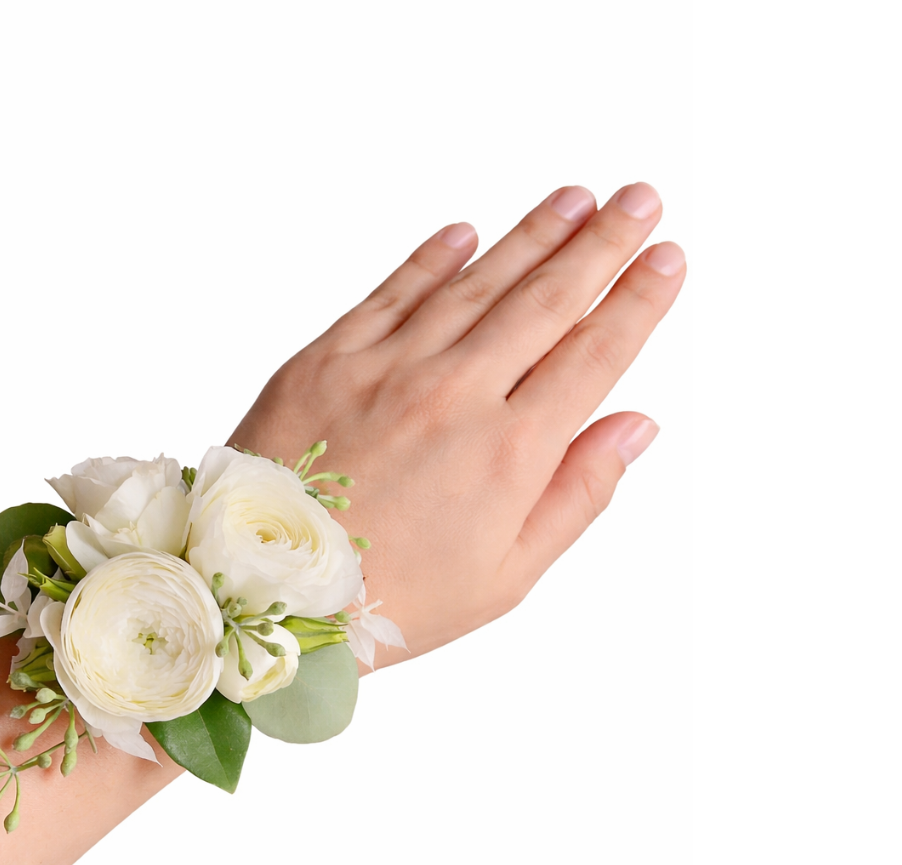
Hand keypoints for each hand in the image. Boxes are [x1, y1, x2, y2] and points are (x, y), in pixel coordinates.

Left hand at [230, 183, 684, 662]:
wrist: (262, 593)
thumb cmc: (393, 599)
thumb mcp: (505, 576)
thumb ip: (577, 496)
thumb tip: (636, 427)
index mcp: (510, 453)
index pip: (593, 355)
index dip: (637, 302)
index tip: (668, 259)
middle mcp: (456, 394)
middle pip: (545, 301)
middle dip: (602, 245)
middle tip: (641, 200)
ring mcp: (388, 368)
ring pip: (477, 283)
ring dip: (531, 235)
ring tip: (575, 199)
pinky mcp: (326, 358)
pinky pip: (391, 292)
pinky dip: (432, 259)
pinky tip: (466, 232)